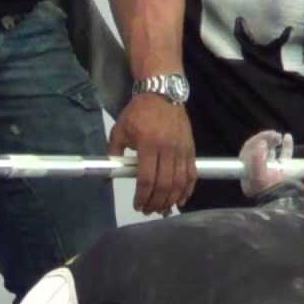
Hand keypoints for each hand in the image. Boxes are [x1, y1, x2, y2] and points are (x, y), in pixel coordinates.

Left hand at [109, 94, 195, 213]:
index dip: (142, 196)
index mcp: (148, 144)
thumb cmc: (139, 112)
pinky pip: (192, 173)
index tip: (137, 205)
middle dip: (156, 202)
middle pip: (164, 184)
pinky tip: (181, 199)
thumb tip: (111, 171)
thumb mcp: (120, 129)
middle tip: (148, 210)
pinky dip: (187, 189)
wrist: (162, 92)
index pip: (146, 178)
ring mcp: (181, 149)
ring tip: (162, 209)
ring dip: (171, 199)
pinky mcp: (191, 149)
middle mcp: (167, 149)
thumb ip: (114, 151)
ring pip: (179, 182)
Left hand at [239, 130, 294, 196]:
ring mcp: (270, 170)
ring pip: (271, 151)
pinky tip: (287, 137)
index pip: (247, 150)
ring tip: (278, 136)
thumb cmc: (268, 189)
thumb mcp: (258, 174)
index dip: (255, 141)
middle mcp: (258, 170)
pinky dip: (286, 146)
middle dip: (265, 140)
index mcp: (248, 170)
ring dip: (274, 141)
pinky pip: (284, 155)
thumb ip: (256, 158)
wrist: (282, 200)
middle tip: (273, 135)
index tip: (264, 137)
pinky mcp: (283, 171)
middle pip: (258, 150)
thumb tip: (260, 143)